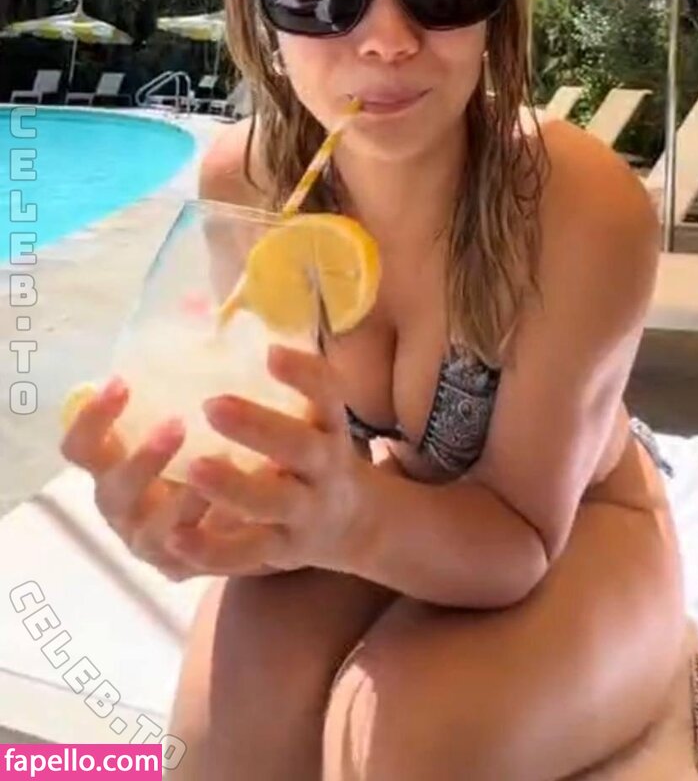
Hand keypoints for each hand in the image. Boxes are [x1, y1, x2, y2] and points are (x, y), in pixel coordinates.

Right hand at [60, 378, 278, 579]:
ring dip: (181, 501)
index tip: (122, 383)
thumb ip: (188, 378)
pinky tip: (239, 510)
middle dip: (141, 459)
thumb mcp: (189, 417)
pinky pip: (193, 559)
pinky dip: (212, 535)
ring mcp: (149, 542)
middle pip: (112, 491)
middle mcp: (122, 507)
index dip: (92, 419)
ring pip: (153, 531)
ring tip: (222, 469)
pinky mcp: (185, 568)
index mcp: (111, 467)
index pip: (81, 447)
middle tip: (178, 425)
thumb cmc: (203, 447)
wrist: (238, 509)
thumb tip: (203, 310)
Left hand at [175, 345, 370, 575]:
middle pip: (301, 447)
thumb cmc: (313, 452)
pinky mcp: (281, 551)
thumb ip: (279, 381)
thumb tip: (207, 313)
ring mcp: (305, 512)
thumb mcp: (315, 416)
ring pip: (272, 503)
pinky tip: (176, 537)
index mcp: (330, 426)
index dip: (305, 374)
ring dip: (234, 486)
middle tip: (212, 404)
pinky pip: (247, 553)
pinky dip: (212, 549)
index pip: (328, 394)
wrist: (352, 522)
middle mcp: (324, 467)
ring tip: (194, 467)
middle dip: (260, 427)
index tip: (271, 352)